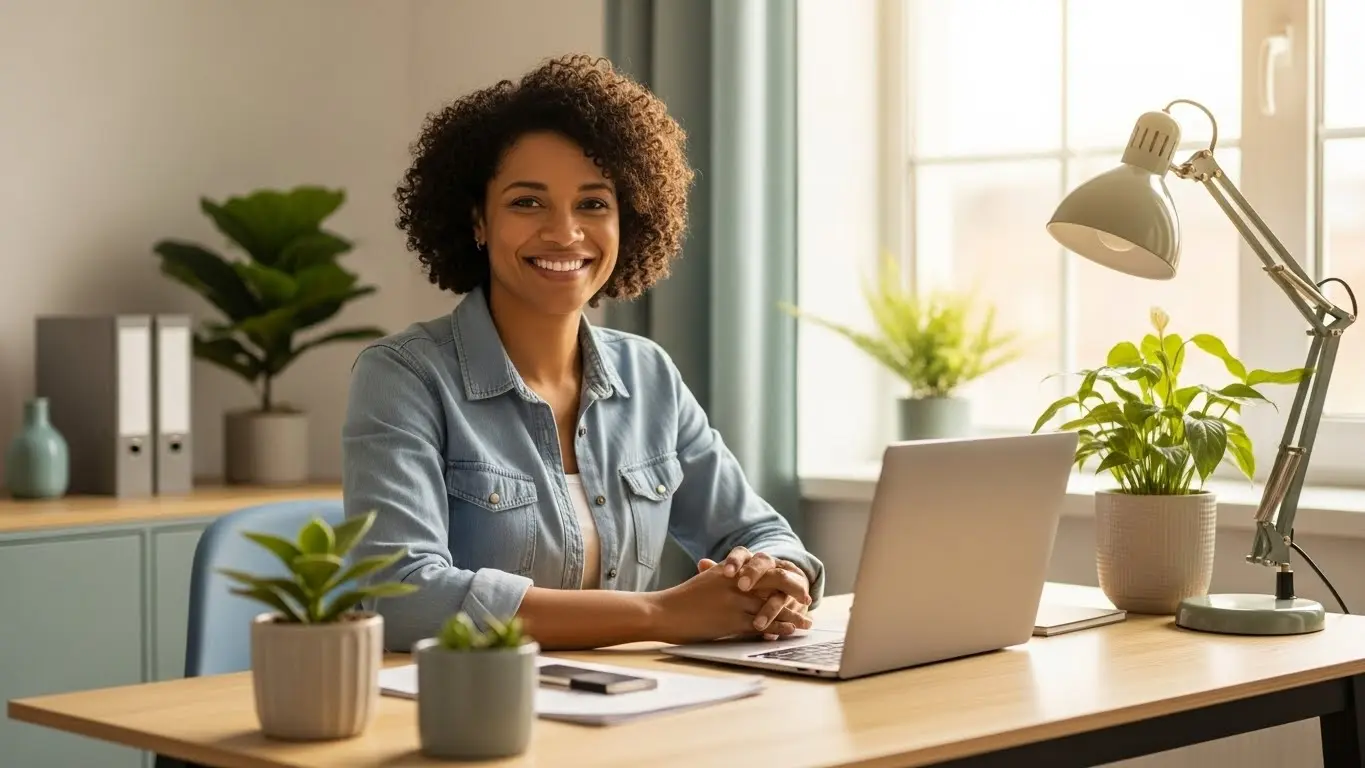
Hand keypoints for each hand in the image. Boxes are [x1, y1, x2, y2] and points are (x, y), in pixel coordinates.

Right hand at [648, 565, 811, 644]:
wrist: (663, 612)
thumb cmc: (681, 599)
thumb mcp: (706, 580)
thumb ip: (723, 577)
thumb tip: (735, 576)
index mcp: (730, 570)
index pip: (764, 568)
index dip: (783, 575)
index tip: (795, 582)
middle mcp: (736, 582)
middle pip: (774, 582)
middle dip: (794, 591)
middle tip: (807, 600)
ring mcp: (735, 601)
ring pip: (772, 606)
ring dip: (792, 615)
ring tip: (806, 623)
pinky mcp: (732, 621)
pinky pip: (762, 624)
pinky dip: (778, 628)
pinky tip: (789, 632)